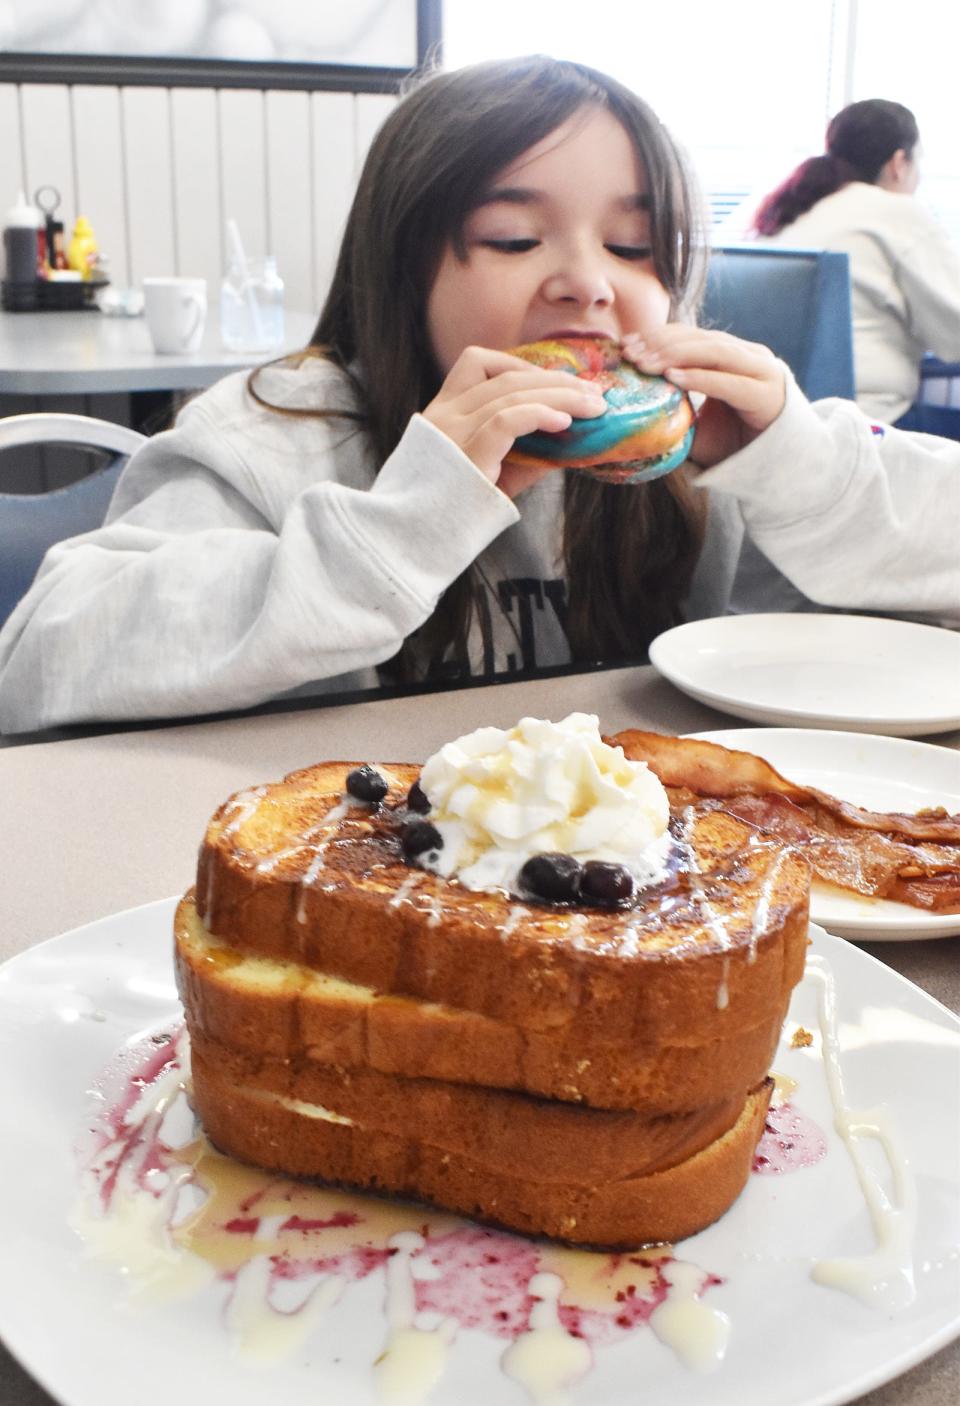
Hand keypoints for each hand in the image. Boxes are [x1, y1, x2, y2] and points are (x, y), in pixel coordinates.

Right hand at [422, 346, 606, 497]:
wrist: (415, 545)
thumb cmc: (455, 512)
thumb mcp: (494, 473)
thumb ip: (527, 452)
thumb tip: (574, 439)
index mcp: (442, 412)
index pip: (477, 363)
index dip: (522, 366)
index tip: (558, 383)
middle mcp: (443, 416)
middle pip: (505, 377)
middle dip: (555, 381)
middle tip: (594, 394)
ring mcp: (452, 434)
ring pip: (510, 394)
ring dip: (560, 396)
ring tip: (593, 407)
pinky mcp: (466, 457)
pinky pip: (506, 422)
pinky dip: (539, 415)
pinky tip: (565, 422)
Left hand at [622, 326, 785, 468]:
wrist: (776, 467)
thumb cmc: (733, 443)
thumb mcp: (699, 419)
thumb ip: (677, 403)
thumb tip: (634, 400)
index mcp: (733, 354)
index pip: (692, 336)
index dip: (659, 336)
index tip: (627, 344)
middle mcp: (749, 356)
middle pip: (700, 339)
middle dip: (662, 343)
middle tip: (630, 353)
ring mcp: (761, 371)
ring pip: (714, 352)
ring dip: (676, 356)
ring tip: (645, 364)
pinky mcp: (766, 393)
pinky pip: (728, 381)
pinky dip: (699, 377)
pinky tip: (672, 377)